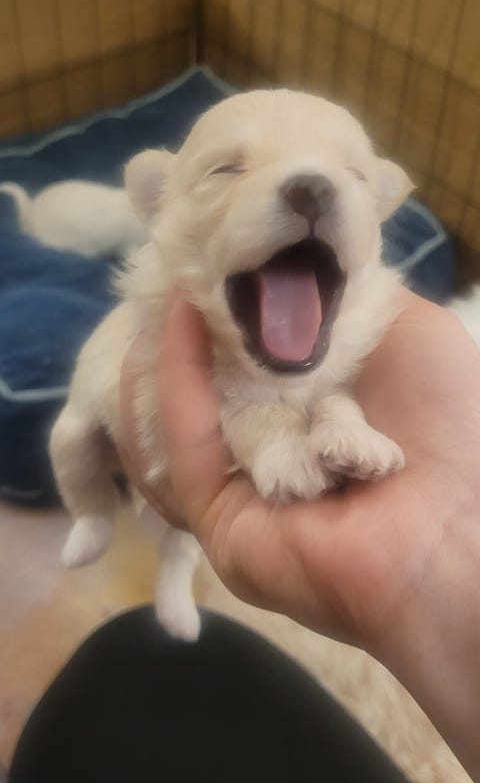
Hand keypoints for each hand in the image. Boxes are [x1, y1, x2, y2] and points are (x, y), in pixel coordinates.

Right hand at [120, 288, 479, 782]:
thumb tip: (291, 266)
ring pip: (179, 417)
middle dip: (189, 325)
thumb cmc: (452, 426)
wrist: (462, 531)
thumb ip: (347, 299)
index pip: (253, 359)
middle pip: (210, 386)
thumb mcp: (411, 332)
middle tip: (172, 263)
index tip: (210, 250)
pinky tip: (178, 318)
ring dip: (165, 351)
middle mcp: (276, 451)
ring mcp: (243, 487)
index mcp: (318, 415)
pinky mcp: (218, 519)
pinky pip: (186, 445)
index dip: (229, 304)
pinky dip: (176, 380)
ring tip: (165, 285)